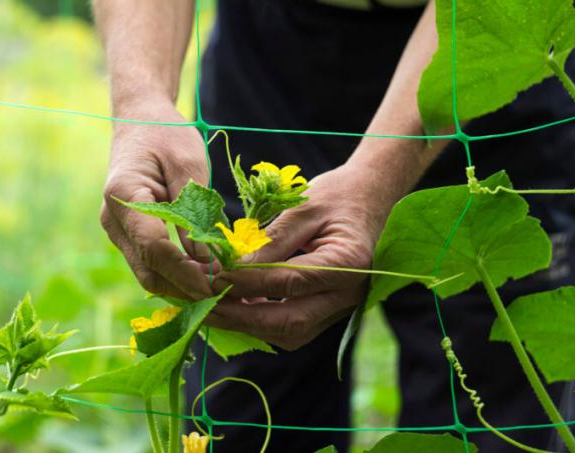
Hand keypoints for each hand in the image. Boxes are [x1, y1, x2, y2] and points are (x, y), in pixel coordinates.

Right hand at [100, 97, 212, 299]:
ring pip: (148, 274)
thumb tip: (206, 260)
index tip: (215, 287)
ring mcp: (119, 231)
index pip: (153, 246)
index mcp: (123, 195)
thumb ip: (195, 211)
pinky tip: (207, 281)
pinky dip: (178, 277)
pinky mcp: (130, 235)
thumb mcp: (188, 162)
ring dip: (183, 289)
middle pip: (148, 270)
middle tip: (227, 298)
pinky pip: (152, 265)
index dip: (184, 272)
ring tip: (221, 295)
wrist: (140, 120)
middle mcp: (114, 220)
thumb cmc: (165, 134)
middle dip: (186, 290)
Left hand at [207, 164, 385, 349]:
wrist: (371, 199)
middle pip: (291, 321)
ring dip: (248, 325)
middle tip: (204, 305)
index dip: (248, 282)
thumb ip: (271, 241)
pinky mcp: (329, 311)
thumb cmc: (338, 196)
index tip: (213, 277)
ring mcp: (342, 308)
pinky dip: (261, 322)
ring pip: (291, 333)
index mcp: (349, 263)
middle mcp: (350, 294)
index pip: (290, 281)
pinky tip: (235, 307)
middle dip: (242, 317)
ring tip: (211, 309)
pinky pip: (294, 327)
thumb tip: (231, 269)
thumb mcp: (303, 208)